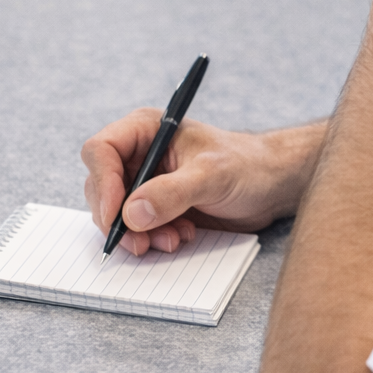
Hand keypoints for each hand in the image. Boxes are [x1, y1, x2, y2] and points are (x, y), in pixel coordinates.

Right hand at [80, 111, 322, 255]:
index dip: (103, 184)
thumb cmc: (247, 166)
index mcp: (145, 130)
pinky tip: (181, 237)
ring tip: (173, 240)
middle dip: (118, 219)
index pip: (101, 151)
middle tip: (141, 243)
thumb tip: (131, 214)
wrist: (271, 186)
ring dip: (137, 234)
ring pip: (115, 213)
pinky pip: (135, 228)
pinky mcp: (155, 207)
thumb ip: (172, 193)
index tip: (116, 216)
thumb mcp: (211, 176)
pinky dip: (151, 239)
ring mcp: (145, 182)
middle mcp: (138, 155)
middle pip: (101, 187)